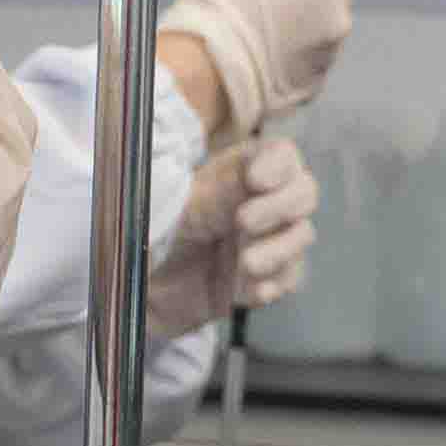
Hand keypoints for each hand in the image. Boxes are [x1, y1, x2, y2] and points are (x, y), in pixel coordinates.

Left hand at [149, 129, 316, 337]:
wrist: (140, 284)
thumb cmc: (154, 231)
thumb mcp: (178, 203)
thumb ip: (215, 192)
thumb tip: (250, 177)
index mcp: (241, 170)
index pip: (283, 155)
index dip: (277, 165)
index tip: (255, 180)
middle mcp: (262, 201)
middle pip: (305, 192)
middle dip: (281, 206)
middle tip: (243, 222)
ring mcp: (268, 239)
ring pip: (301, 236)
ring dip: (277, 251)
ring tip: (244, 263)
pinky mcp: (266, 277)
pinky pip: (288, 280)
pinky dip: (270, 285)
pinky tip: (245, 290)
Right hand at [160, 0, 364, 136]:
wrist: (200, 80)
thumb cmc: (214, 13)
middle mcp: (338, 14)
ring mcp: (329, 52)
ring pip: (325, 17)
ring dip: (302, 11)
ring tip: (257, 19)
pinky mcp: (315, 83)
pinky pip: (311, 52)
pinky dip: (292, 45)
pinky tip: (257, 49)